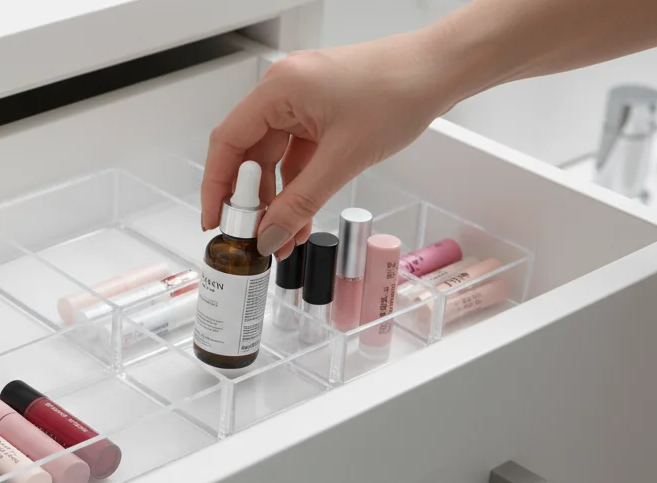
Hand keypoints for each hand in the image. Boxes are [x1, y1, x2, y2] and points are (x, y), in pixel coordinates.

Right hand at [201, 34, 457, 258]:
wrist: (441, 70)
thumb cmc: (398, 92)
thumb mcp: (343, 159)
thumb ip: (300, 203)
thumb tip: (269, 236)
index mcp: (279, 89)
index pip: (229, 142)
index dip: (216, 186)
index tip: (215, 221)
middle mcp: (284, 91)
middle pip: (249, 153)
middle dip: (250, 200)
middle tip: (250, 237)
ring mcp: (302, 101)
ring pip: (274, 159)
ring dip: (276, 199)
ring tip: (282, 238)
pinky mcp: (321, 112)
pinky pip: (297, 155)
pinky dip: (297, 186)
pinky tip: (301, 218)